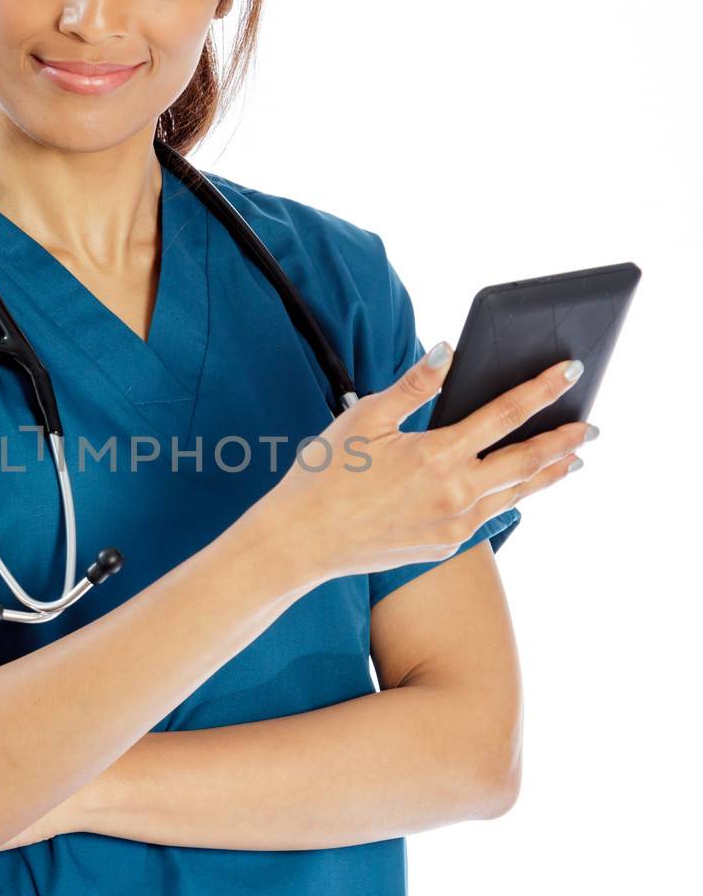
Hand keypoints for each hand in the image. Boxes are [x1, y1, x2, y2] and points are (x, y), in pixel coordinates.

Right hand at [269, 346, 592, 589]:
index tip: (571, 371)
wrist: (302, 541)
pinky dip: (506, 497)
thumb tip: (448, 350)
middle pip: (527, 461)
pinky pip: (485, 517)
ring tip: (569, 461)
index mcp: (438, 454)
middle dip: (564, 440)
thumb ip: (414, 384)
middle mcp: (455, 493)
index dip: (543, 389)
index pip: (507, 413)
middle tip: (591, 427)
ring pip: (514, 494)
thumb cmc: (326, 473)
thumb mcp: (365, 417)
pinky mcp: (443, 545)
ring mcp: (453, 525)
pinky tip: (510, 489)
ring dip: (546, 474)